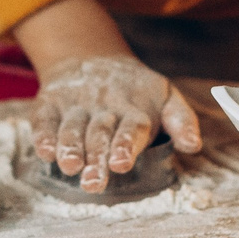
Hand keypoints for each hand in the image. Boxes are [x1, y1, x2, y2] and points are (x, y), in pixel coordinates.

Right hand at [30, 56, 203, 192]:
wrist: (89, 55)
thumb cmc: (134, 88)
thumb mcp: (166, 95)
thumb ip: (182, 120)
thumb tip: (194, 145)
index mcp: (134, 108)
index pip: (132, 128)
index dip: (125, 145)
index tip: (121, 164)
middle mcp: (104, 106)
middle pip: (100, 133)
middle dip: (96, 157)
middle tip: (94, 182)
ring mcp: (76, 105)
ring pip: (72, 127)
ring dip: (70, 147)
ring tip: (70, 167)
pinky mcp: (50, 104)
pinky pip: (45, 119)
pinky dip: (44, 135)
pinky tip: (46, 152)